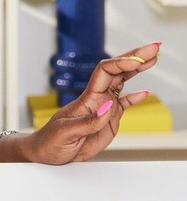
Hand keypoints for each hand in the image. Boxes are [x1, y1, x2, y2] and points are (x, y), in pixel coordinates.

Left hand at [25, 41, 160, 163]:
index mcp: (87, 98)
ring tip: (153, 58)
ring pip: (122, 82)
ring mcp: (103, 107)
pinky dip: (135, 97)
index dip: (121, 63)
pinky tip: (146, 92)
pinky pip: (124, 104)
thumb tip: (109, 106)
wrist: (46, 152)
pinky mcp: (108, 120)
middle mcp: (97, 98)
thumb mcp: (66, 132)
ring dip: (137, 70)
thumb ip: (89, 121)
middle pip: (117, 71)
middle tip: (154, 47)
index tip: (137, 60)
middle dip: (135, 57)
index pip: (105, 72)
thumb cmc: (51, 141)